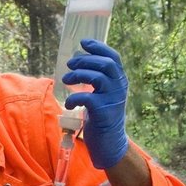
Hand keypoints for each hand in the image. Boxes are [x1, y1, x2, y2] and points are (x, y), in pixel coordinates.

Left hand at [61, 39, 128, 169]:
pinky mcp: (103, 112)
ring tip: (65, 80)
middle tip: (69, 64)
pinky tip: (68, 103)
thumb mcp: (102, 94)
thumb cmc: (102, 116)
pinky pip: (87, 98)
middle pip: (104, 64)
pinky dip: (73, 98)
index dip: (99, 47)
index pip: (113, 57)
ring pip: (96, 77)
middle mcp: (119, 87)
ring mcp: (113, 99)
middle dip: (84, 60)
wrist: (109, 142)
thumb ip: (95, 80)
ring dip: (77, 75)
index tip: (83, 42)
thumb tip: (76, 63)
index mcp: (120, 80)